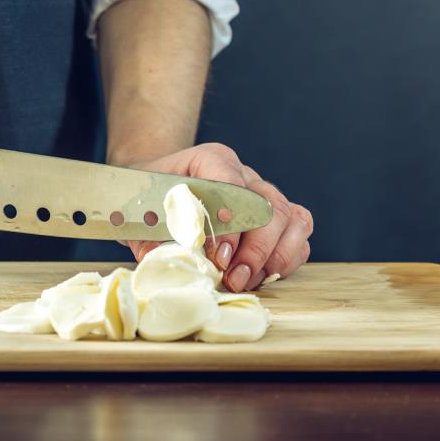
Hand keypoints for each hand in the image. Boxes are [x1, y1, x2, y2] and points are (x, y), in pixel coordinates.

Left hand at [116, 144, 312, 291]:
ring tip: (248, 280)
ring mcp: (264, 193)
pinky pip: (298, 236)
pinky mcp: (275, 216)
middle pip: (271, 206)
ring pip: (294, 219)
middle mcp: (244, 174)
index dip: (230, 226)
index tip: (218, 256)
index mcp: (210, 160)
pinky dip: (287, 260)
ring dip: (276, 256)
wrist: (156, 187)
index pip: (232, 187)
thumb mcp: (141, 210)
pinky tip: (261, 277)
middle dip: (256, 249)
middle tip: (234, 277)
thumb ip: (152, 232)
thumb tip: (169, 260)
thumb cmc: (150, 198)